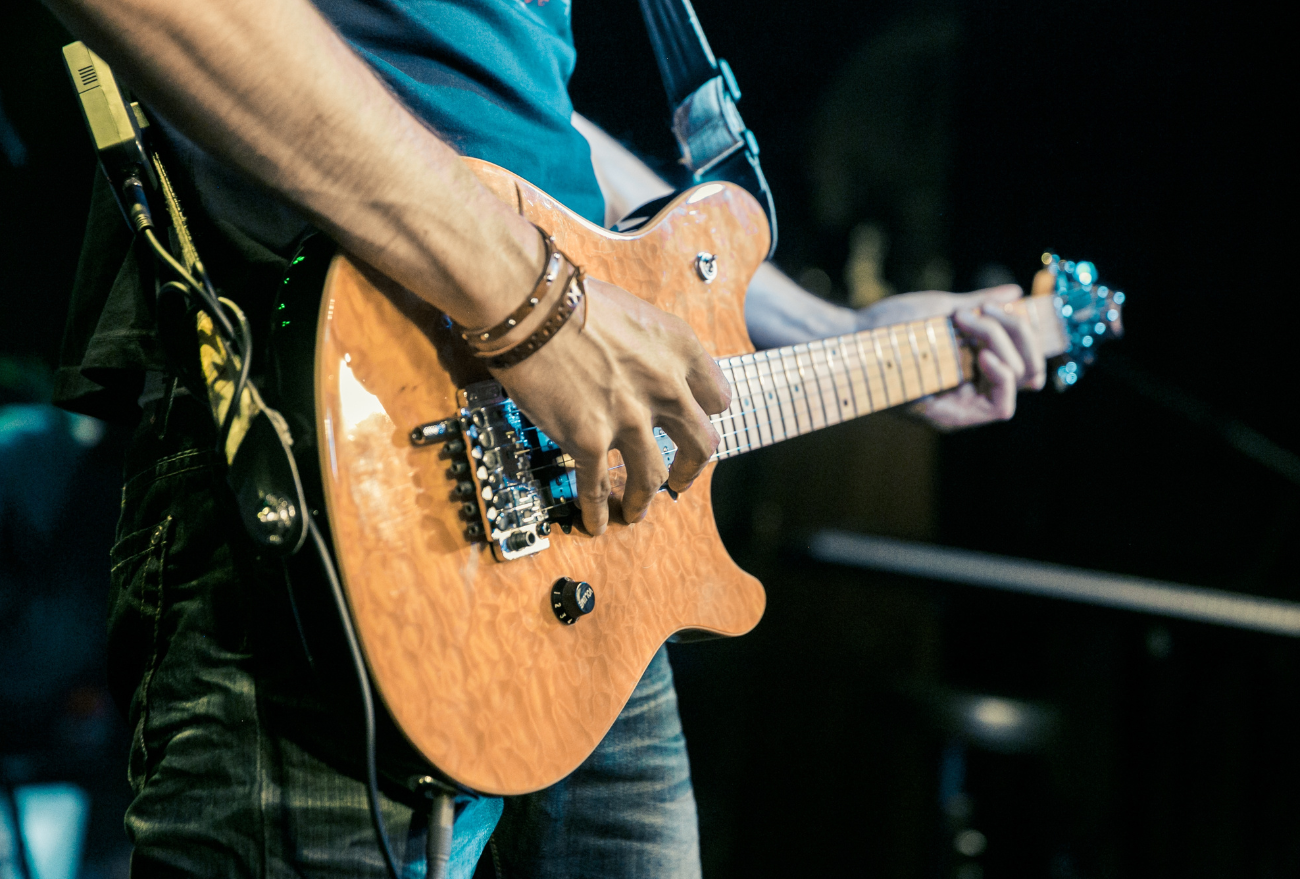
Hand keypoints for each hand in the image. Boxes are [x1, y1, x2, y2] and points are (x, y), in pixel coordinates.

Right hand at [491, 279, 730, 534]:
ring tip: (636, 509)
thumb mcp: (634, 312)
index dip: (706, 412)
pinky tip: (596, 522)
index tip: (695, 420)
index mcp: (680, 350)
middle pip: (701, 444)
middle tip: (682, 476)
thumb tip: (639, 368)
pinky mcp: (590, 441)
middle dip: (691, 467)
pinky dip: (598, 511)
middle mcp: (665, 388)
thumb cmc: (570, 299)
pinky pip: (598, 488)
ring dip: (645, 498)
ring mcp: (630, 419)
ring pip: (652, 476)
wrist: (529, 307)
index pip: (717, 396)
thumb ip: (649, 348)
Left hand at [856, 284, 1046, 430]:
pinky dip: (1003, 376)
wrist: (851, 341)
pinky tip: (985, 357)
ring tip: (969, 321)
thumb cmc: (888, 326)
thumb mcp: (941, 309)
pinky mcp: (951, 417)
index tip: (1001, 308)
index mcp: (971, 367)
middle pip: (1029, 372)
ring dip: (1004, 344)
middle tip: (986, 310)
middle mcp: (970, 390)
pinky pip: (1000, 408)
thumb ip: (980, 305)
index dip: (1027, 336)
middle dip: (1020, 334)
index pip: (1024, 362)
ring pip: (1019, 382)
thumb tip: (1015, 295)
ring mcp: (962, 406)